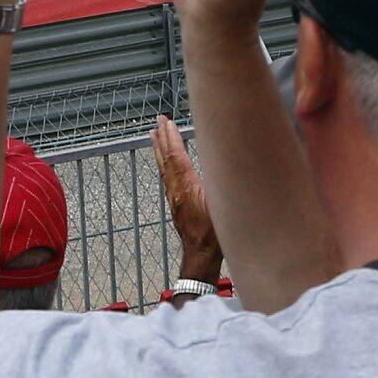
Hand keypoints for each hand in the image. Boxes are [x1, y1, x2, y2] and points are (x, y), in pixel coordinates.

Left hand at [153, 115, 220, 282]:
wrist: (201, 256)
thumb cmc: (215, 234)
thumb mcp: (223, 206)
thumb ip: (221, 184)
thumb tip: (223, 161)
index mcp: (187, 187)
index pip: (176, 157)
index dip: (172, 138)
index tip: (167, 122)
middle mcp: (177, 190)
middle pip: (166, 159)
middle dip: (162, 138)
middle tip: (158, 121)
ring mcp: (174, 197)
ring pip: (164, 168)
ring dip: (159, 149)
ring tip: (154, 134)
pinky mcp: (176, 204)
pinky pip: (167, 177)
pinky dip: (164, 163)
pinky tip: (165, 161)